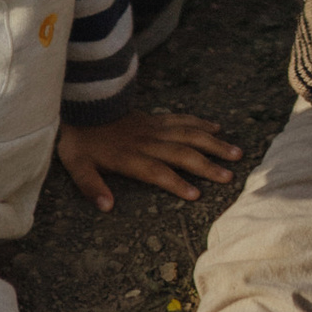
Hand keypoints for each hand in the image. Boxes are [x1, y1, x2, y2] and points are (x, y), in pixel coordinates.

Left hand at [57, 108, 242, 210]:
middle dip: (207, 166)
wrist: (83, 104)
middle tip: (229, 176)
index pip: (157, 171)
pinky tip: (217, 127)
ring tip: (235, 153)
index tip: (196, 195)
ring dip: (213, 143)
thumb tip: (106, 206)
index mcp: (129, 157)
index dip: (176, 183)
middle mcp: (147, 142)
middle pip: (181, 153)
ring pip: (189, 134)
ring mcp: (154, 128)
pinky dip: (201, 122)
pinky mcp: (156, 118)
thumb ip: (91, 186)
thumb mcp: (76, 166)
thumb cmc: (80, 139)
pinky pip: (182, 119)